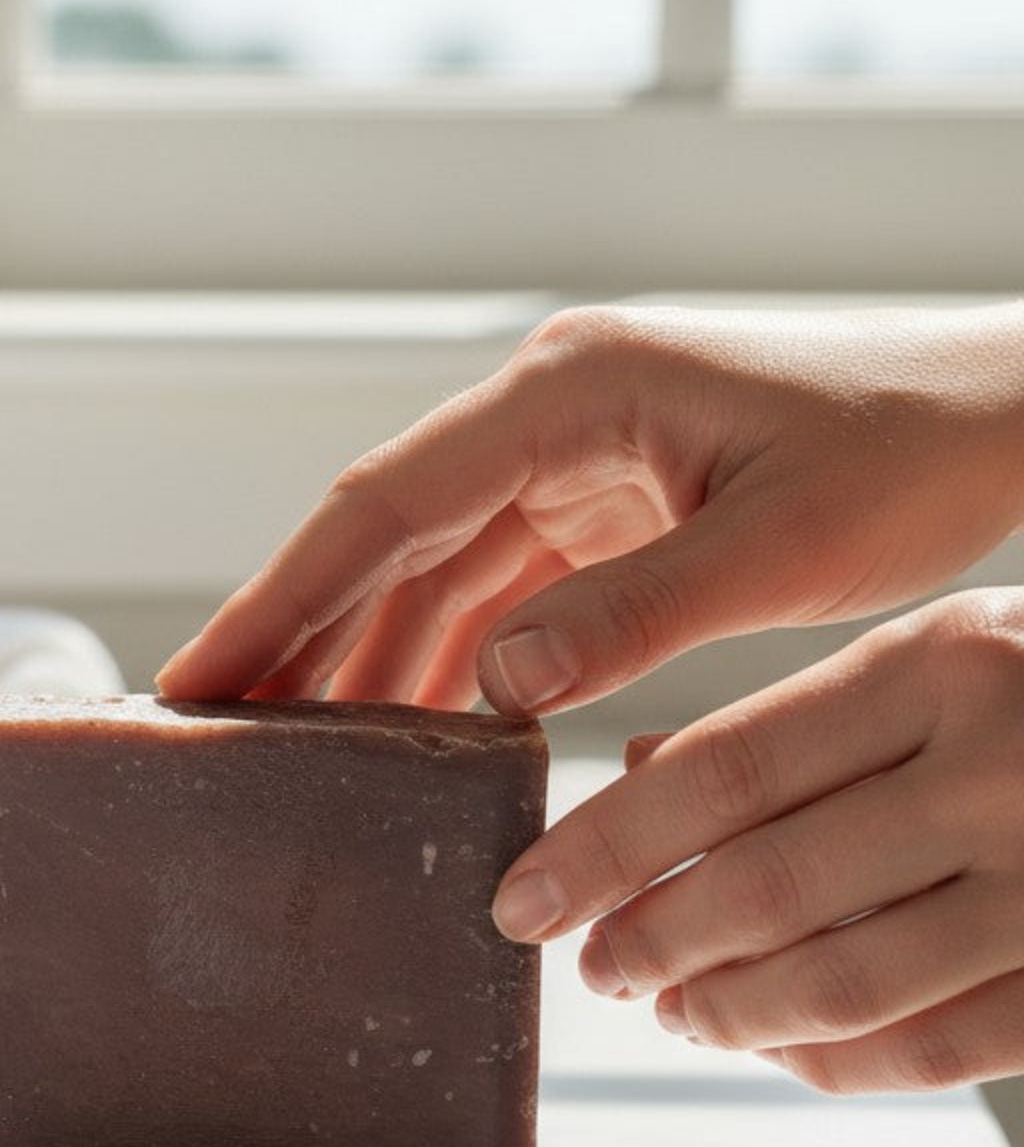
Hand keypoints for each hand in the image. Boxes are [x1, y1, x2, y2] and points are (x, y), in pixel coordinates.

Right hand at [155, 303, 1023, 714]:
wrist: (1005, 418)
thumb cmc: (917, 452)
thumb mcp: (785, 544)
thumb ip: (634, 613)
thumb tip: (491, 686)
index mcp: (570, 391)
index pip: (385, 502)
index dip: (281, 596)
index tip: (203, 677)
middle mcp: (547, 413)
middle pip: (380, 536)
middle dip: (294, 634)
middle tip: (212, 733)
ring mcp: (565, 459)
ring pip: (424, 570)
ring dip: (361, 658)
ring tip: (293, 755)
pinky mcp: (594, 507)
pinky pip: (487, 589)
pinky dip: (441, 660)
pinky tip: (407, 731)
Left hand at [494, 591, 1023, 1092]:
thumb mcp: (948, 654)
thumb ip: (802, 719)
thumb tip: (640, 782)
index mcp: (950, 660)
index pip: (724, 772)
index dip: (603, 849)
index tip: (519, 899)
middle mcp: (1010, 763)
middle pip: (769, 887)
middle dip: (651, 941)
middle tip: (594, 964)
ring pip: (846, 983)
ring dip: (732, 1011)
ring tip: (672, 1008)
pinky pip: (941, 1045)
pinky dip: (839, 1061)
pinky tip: (782, 1049)